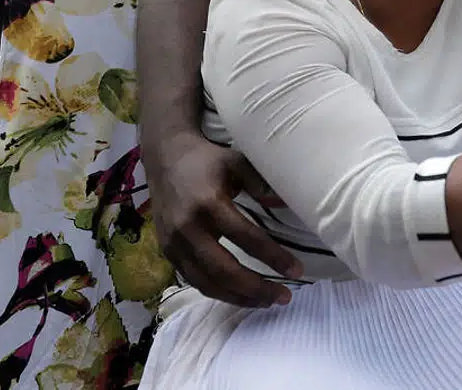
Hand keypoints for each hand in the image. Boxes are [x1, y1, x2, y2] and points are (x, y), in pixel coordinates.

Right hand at [150, 134, 302, 307]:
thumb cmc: (207, 160)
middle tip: (284, 297)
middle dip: (256, 289)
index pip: (246, 238)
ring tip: (266, 301)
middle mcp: (188, 228)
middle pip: (224, 270)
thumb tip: (287, 207)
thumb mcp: (237, 162)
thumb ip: (262, 184)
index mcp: (208, 204)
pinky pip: (194, 281)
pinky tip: (240, 295)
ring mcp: (174, 243)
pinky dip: (219, 292)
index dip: (273, 257)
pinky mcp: (167, 252)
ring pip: (207, 283)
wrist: (164, 158)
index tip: (297, 271)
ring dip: (239, 298)